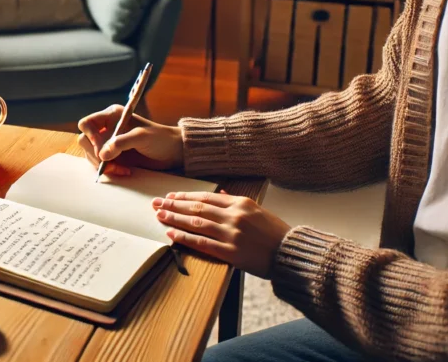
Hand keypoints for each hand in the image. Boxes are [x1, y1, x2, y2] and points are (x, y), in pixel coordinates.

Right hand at [77, 104, 183, 175]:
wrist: (172, 152)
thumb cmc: (160, 138)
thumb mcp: (141, 137)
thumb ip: (121, 143)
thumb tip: (102, 155)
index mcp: (111, 116)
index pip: (87, 123)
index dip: (89, 135)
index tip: (101, 148)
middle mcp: (107, 128)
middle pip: (85, 141)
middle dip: (96, 154)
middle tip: (109, 163)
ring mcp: (109, 143)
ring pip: (91, 155)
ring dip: (103, 165)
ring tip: (121, 169)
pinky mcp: (113, 157)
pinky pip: (101, 164)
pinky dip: (110, 170)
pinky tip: (124, 171)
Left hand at [152, 191, 291, 278]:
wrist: (290, 253)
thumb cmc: (275, 232)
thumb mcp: (258, 210)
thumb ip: (236, 202)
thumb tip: (220, 194)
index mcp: (240, 203)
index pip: (206, 196)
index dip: (185, 196)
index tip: (171, 196)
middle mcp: (234, 216)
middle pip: (197, 207)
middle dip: (174, 204)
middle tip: (156, 203)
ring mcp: (231, 234)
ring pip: (196, 222)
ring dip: (175, 218)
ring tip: (159, 215)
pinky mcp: (231, 252)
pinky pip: (202, 243)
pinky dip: (185, 237)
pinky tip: (171, 234)